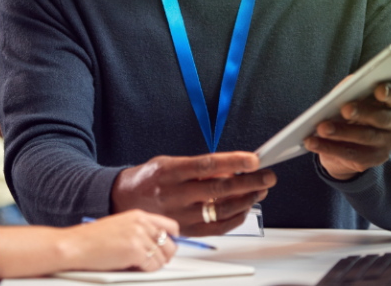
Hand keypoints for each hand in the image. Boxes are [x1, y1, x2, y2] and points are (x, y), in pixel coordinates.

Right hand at [59, 210, 178, 271]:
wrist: (75, 246)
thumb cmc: (92, 240)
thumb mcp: (120, 227)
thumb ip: (139, 231)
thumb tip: (157, 245)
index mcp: (139, 215)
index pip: (170, 226)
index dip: (172, 240)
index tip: (169, 249)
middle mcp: (142, 223)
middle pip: (171, 243)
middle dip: (165, 256)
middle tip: (154, 263)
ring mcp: (139, 236)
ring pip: (163, 257)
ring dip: (154, 265)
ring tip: (138, 266)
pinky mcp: (135, 251)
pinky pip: (153, 266)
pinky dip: (146, 271)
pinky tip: (132, 267)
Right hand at [111, 152, 275, 235]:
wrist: (124, 200)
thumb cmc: (150, 178)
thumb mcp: (170, 162)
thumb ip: (199, 167)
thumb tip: (232, 168)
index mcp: (171, 171)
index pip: (208, 164)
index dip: (233, 161)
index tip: (253, 159)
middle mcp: (176, 194)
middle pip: (220, 189)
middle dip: (249, 182)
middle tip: (267, 177)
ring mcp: (181, 215)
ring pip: (221, 210)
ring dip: (246, 200)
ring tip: (259, 190)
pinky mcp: (185, 230)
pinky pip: (216, 228)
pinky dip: (235, 218)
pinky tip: (244, 208)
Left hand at [304, 81, 390, 179]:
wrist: (352, 143)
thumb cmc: (355, 112)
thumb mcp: (355, 98)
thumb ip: (352, 91)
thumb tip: (342, 90)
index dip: (389, 92)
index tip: (378, 90)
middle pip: (381, 118)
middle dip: (362, 113)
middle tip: (345, 109)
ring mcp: (385, 144)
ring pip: (364, 137)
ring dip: (341, 132)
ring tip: (321, 128)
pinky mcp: (372, 160)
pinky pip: (349, 154)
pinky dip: (328, 147)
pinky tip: (313, 142)